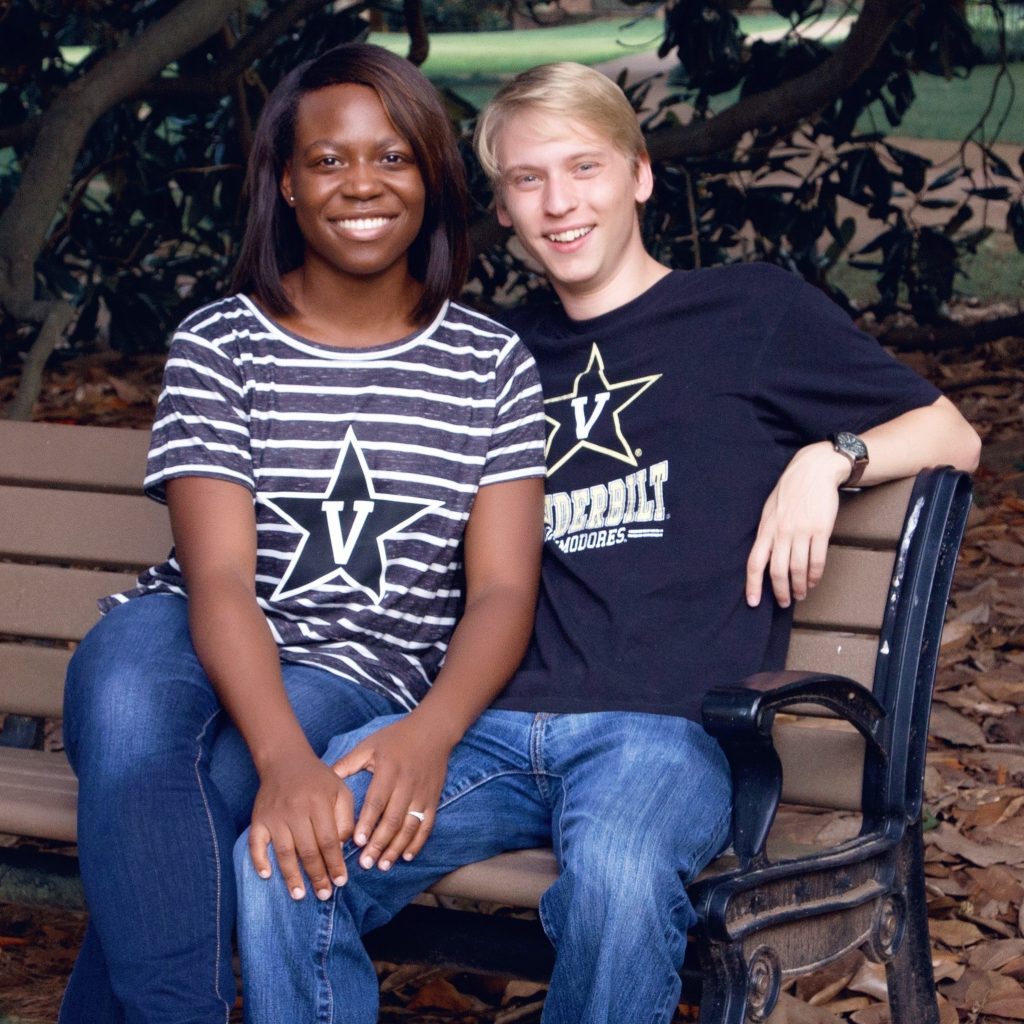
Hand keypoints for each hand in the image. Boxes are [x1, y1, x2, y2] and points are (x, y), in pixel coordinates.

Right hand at [247, 749, 354, 900]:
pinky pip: (256, 843)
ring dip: (291, 876)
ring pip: (284, 851)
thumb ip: (346, 817)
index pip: (329, 840)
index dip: (335, 863)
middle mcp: (296, 810)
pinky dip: (259, 860)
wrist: (286, 760)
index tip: (341, 882)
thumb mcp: (340, 791)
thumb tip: (345, 847)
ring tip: (299, 895)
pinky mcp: (258, 819)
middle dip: (317, 875)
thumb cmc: (318, 779)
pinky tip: (266, 876)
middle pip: (307, 850)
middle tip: (324, 894)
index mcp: (319, 803)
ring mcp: (275, 816)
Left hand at [331, 716, 452, 872]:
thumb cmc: (396, 738)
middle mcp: (407, 784)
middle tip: (366, 863)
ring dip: (396, 847)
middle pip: (393, 818)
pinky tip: (406, 856)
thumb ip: (349, 763)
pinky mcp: (433, 799)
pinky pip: (427, 825)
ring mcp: (422, 793)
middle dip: (379, 843)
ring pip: (410, 826)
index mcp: (388, 771)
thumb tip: (327, 779)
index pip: (377, 801)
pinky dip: (417, 842)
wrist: (433, 731)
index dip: (367, 823)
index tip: (356, 842)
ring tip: (383, 864)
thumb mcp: (370, 745)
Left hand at [746, 442, 848, 607]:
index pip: (754, 562)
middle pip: (777, 571)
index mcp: (766, 529)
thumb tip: (764, 557)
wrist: (813, 471)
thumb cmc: (789, 492)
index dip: (752, 585)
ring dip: (799, 586)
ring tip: (800, 594)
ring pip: (798, 569)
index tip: (753, 602)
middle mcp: (781, 533)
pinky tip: (813, 581)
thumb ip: (766, 533)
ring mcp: (801, 532)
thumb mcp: (769, 510)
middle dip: (780, 592)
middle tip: (784, 603)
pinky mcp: (821, 530)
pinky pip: (817, 560)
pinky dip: (815, 575)